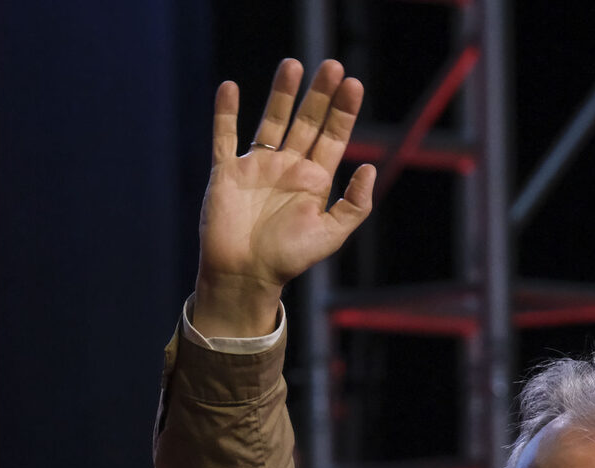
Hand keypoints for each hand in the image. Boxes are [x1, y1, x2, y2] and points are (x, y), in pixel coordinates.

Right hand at [195, 58, 373, 336]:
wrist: (245, 274)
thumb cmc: (289, 259)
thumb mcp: (331, 234)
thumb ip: (354, 204)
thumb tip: (370, 168)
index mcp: (315, 180)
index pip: (333, 137)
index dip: (343, 111)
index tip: (353, 83)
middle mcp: (288, 167)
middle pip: (307, 121)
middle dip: (319, 94)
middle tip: (331, 64)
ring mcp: (257, 166)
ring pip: (271, 120)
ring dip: (282, 93)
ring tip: (293, 64)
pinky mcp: (227, 172)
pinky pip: (224, 136)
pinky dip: (225, 113)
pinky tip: (230, 88)